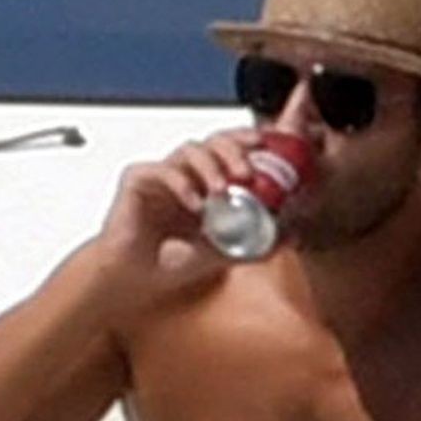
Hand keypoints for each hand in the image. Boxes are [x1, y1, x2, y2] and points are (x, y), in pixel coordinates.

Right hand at [91, 129, 265, 318]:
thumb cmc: (169, 262)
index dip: (247, 142)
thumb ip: (253, 242)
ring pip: (189, 150)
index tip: (266, 145)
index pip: (229, 150)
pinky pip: (160, 170)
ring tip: (221, 189)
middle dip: (233, 151)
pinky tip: (194, 203)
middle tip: (247, 171)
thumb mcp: (222, 251)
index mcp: (203, 182)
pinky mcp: (136, 181)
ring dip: (210, 166)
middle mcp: (184, 173)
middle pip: (212, 142)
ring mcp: (160, 174)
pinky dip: (181, 183)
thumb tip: (288, 235)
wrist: (131, 279)